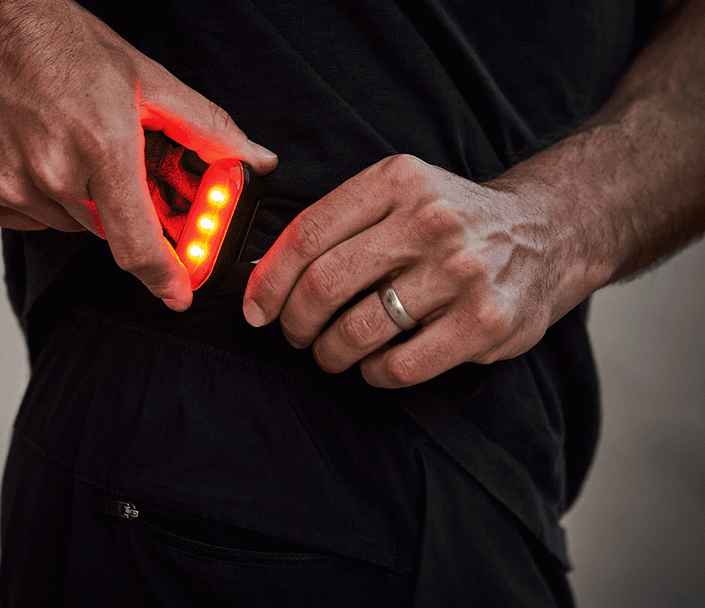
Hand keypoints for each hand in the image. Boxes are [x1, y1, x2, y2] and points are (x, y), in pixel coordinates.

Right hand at [0, 0, 276, 309]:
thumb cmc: (60, 42)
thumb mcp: (145, 79)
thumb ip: (205, 129)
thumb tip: (255, 158)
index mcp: (100, 146)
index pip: (138, 243)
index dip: (164, 277)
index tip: (177, 294)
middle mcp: (50, 172)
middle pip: (106, 229)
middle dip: (120, 205)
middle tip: (112, 162)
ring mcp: (7, 185)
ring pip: (66, 223)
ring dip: (77, 199)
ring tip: (65, 144)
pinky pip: (25, 218)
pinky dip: (37, 196)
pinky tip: (33, 152)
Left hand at [242, 154, 584, 387]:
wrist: (549, 231)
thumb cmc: (452, 220)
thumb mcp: (399, 193)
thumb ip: (339, 222)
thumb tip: (265, 275)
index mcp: (397, 182)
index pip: (307, 235)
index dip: (268, 280)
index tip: (256, 309)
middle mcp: (430, 221)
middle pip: (324, 285)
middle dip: (294, 322)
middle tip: (294, 335)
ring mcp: (462, 272)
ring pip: (358, 331)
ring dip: (329, 353)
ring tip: (331, 352)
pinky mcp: (486, 321)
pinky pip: (400, 366)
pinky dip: (373, 373)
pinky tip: (374, 364)